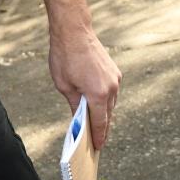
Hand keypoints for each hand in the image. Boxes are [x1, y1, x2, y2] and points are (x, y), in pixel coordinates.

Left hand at [47, 27, 121, 148]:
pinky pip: (111, 92)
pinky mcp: (115, 72)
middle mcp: (112, 88)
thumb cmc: (64, 57)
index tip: (97, 148)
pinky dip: (104, 99)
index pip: (100, 123)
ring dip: (103, 113)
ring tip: (95, 124)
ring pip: (111, 103)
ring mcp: (116, 79)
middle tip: (95, 141)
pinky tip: (97, 104)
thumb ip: (75, 105)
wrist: (74, 31)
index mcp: (98, 94)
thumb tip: (80, 120)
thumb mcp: (64, 85)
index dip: (98, 137)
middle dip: (101, 127)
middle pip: (107, 115)